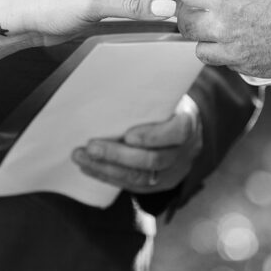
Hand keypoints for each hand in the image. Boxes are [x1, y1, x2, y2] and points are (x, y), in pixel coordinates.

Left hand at [71, 96, 201, 193]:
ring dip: (106, 168)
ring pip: (139, 177)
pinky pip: (131, 185)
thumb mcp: (167, 95)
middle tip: (91, 147)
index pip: (176, 133)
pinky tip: (88, 167)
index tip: (127, 135)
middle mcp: (182, 152)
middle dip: (117, 155)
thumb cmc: (168, 106)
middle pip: (152, 160)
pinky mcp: (158, 184)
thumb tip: (111, 85)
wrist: (184, 130)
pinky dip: (107, 176)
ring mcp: (171, 172)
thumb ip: (147, 96)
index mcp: (188, 123)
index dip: (152, 136)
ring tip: (81, 157)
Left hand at [174, 0, 270, 77]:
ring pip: (199, 46)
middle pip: (185, 22)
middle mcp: (223, 26)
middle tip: (202, 1)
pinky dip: (222, 51)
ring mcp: (234, 50)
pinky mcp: (248, 67)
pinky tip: (236, 38)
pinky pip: (222, 61)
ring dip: (203, 34)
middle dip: (189, 10)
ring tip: (217, 21)